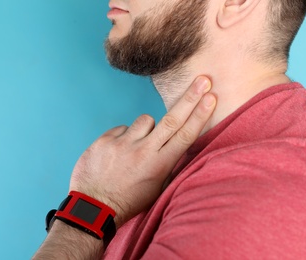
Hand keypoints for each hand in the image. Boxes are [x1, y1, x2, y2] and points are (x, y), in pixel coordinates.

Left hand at [69, 76, 215, 226]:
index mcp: (160, 165)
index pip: (185, 135)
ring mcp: (123, 144)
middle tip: (203, 80)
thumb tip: (179, 145)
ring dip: (145, 129)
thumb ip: (168, 164)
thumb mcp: (156, 188)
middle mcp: (144, 152)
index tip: (211, 97)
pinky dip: (124, 137)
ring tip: (136, 148)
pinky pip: (122, 128)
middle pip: (172, 119)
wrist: (93, 208)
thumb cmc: (129, 199)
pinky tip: (118, 153)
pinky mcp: (105, 140)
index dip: (200, 115)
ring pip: (144, 120)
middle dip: (190, 98)